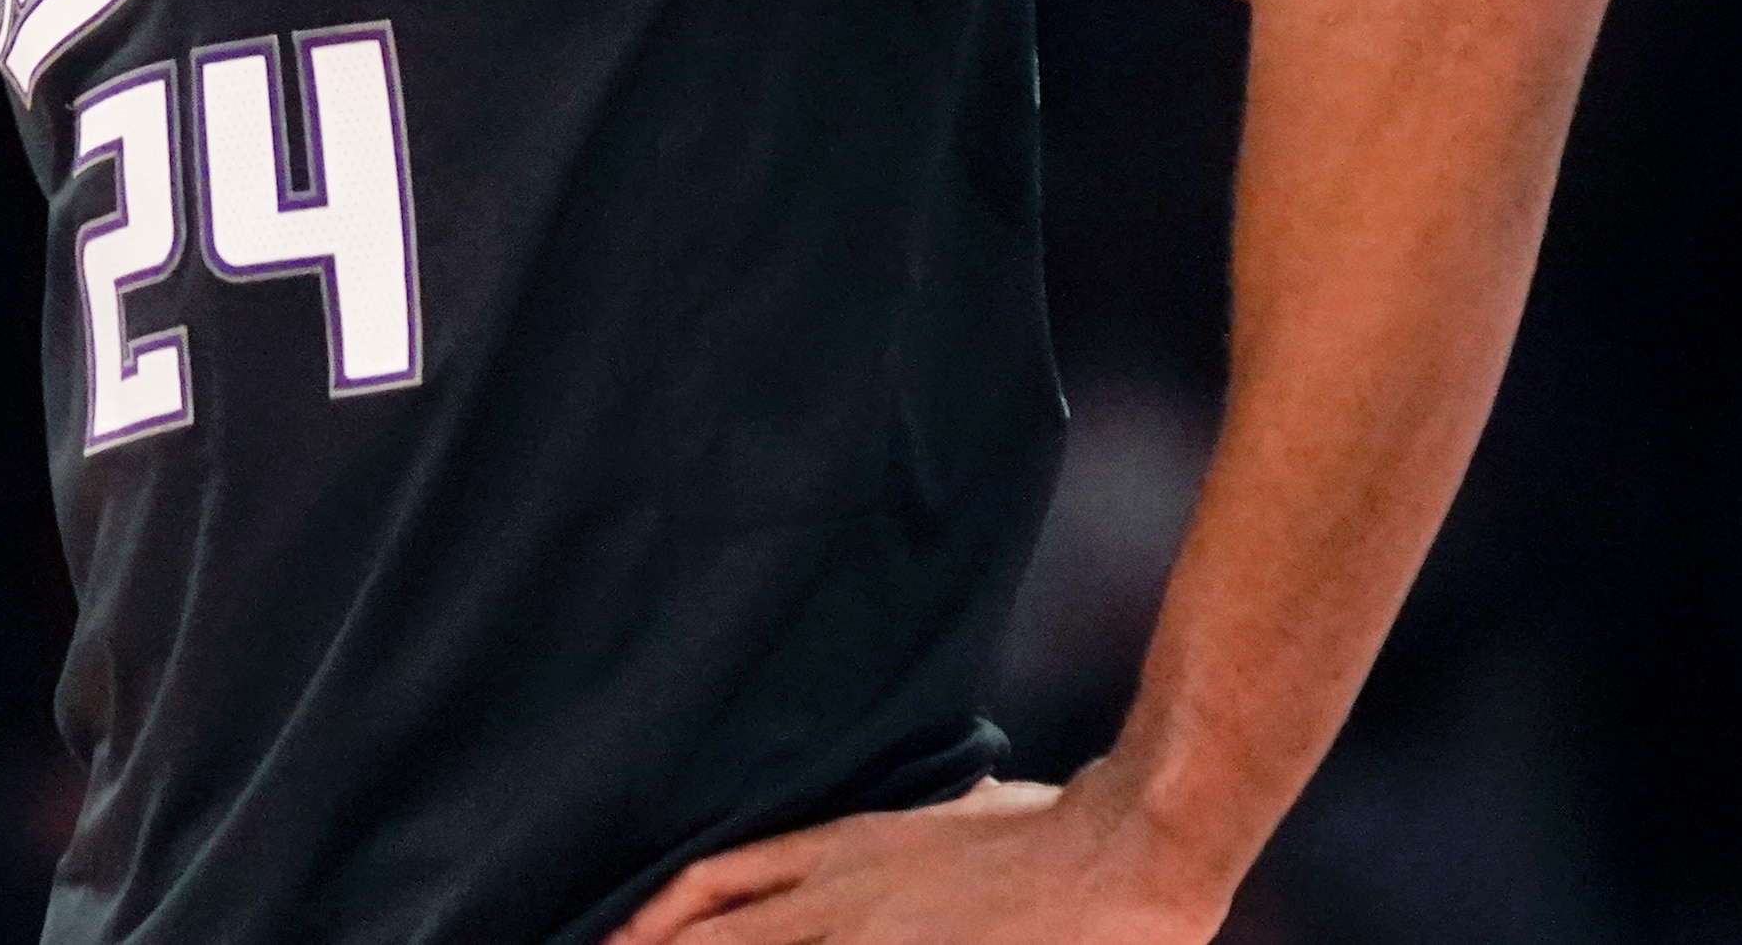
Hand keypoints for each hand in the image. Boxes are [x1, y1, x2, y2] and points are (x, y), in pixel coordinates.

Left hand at [599, 759, 1245, 944]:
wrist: (1123, 850)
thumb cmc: (1057, 831)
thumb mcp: (962, 810)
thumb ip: (915, 834)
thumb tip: (914, 830)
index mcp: (849, 849)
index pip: (720, 878)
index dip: (660, 916)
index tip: (618, 942)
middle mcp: (842, 897)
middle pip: (717, 933)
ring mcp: (871, 939)